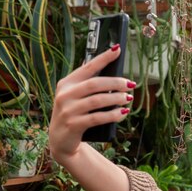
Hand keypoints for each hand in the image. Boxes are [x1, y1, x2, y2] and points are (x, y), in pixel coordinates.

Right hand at [49, 45, 133, 164]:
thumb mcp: (75, 97)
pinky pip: (98, 118)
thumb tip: (110, 70)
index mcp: (66, 83)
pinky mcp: (74, 125)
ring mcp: (68, 110)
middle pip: (95, 84)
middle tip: (130, 84)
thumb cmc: (74, 115)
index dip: (103, 58)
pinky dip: (113, 115)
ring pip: (98, 100)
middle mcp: (65, 94)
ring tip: (128, 98)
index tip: (117, 49)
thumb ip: (88, 84)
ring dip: (116, 99)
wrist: (61, 141)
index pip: (88, 67)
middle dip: (115, 83)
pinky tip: (123, 113)